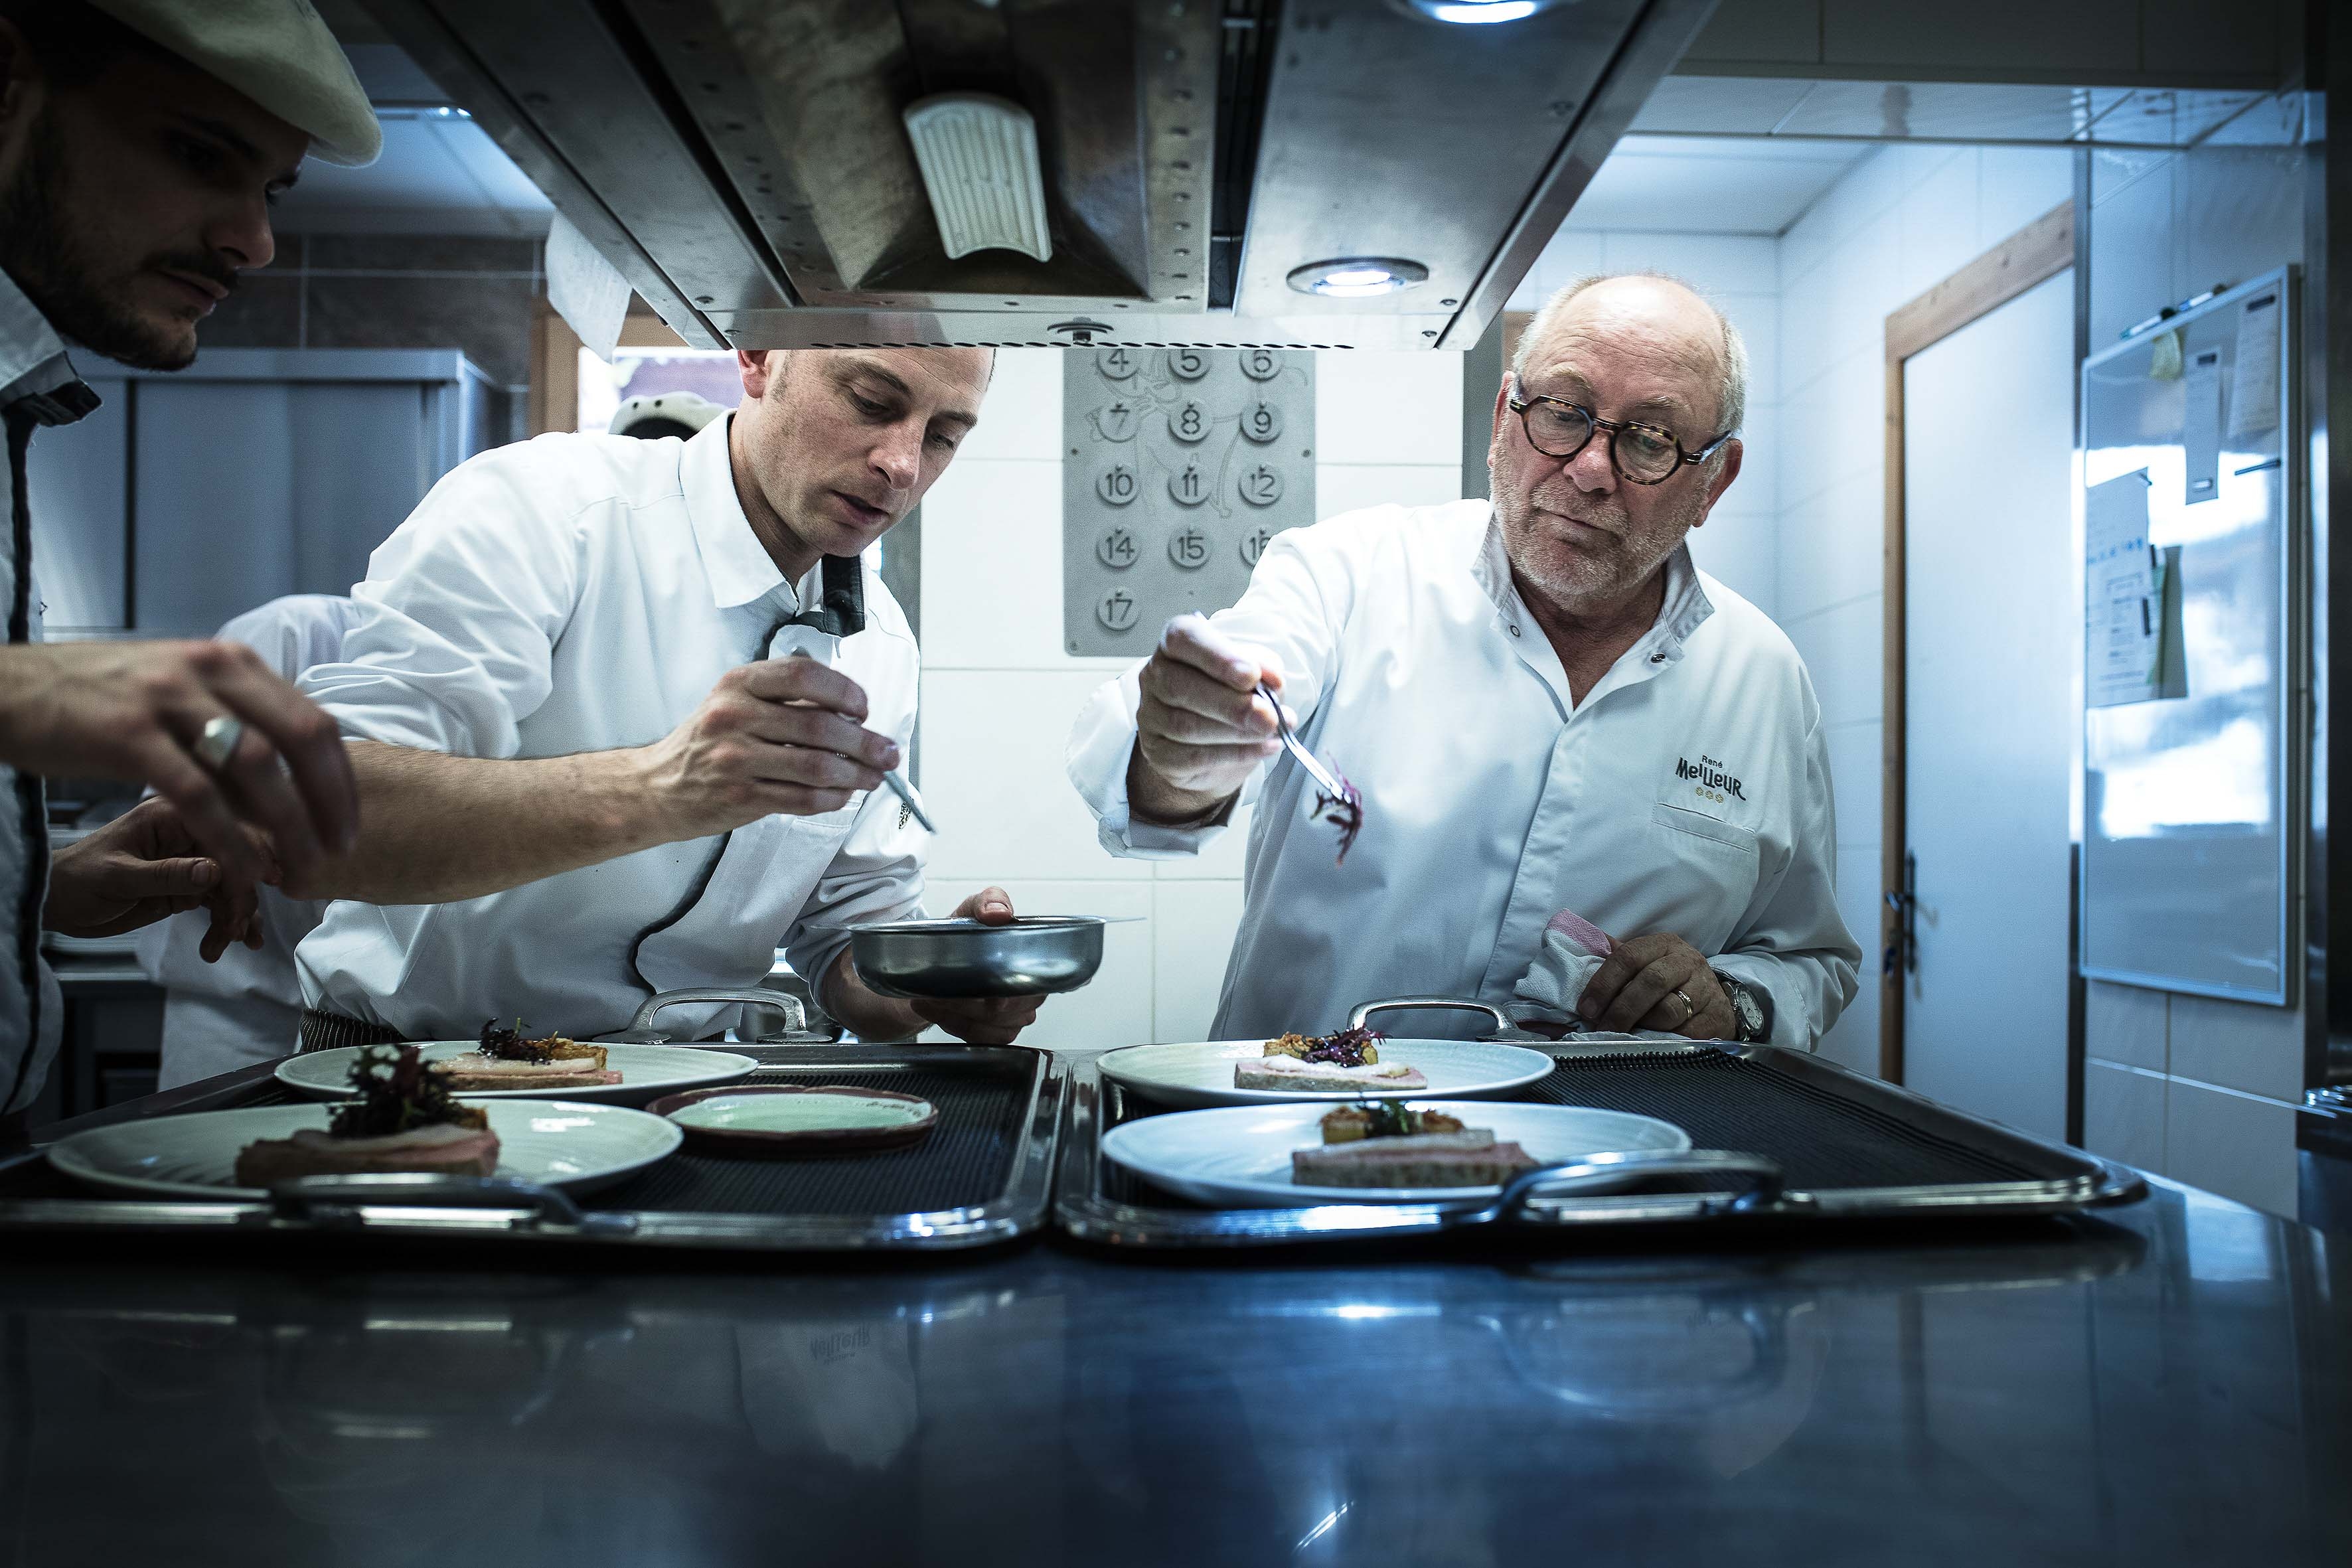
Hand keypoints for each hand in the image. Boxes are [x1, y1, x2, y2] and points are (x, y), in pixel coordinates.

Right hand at [0, 640, 355, 889]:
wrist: (13, 687)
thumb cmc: (105, 699)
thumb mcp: (184, 695)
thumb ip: (235, 729)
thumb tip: (292, 784)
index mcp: (233, 663)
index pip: (313, 720)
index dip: (341, 778)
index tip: (350, 823)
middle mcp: (211, 672)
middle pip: (302, 739)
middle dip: (330, 802)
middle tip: (340, 850)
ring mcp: (170, 700)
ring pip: (257, 768)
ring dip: (288, 825)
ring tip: (299, 868)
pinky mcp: (130, 735)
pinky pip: (198, 795)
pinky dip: (229, 836)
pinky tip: (243, 868)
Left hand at [42, 797, 272, 960]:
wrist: (55, 904)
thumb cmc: (76, 880)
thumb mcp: (118, 877)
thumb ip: (166, 874)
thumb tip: (216, 870)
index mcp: (170, 817)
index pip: (222, 830)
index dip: (248, 857)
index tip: (260, 887)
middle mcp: (188, 834)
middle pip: (238, 860)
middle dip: (242, 896)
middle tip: (235, 929)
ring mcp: (191, 861)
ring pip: (234, 886)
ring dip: (236, 916)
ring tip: (224, 944)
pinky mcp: (190, 886)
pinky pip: (220, 903)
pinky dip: (225, 924)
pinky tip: (222, 945)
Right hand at [639, 656, 900, 838]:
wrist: (658, 786)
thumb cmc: (707, 742)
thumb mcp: (734, 701)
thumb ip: (784, 699)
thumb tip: (850, 713)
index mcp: (738, 684)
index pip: (804, 675)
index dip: (844, 691)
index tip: (863, 708)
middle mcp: (734, 716)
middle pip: (820, 726)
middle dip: (865, 742)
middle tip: (887, 752)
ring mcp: (736, 758)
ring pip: (817, 766)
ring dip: (856, 774)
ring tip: (873, 776)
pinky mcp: (741, 796)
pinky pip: (803, 798)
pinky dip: (833, 798)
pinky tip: (843, 794)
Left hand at [906, 887, 1044, 1044]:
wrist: (935, 962)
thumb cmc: (963, 936)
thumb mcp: (972, 909)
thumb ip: (988, 901)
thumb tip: (999, 913)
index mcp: (1035, 962)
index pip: (1029, 985)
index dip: (1001, 990)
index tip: (974, 987)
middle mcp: (1030, 993)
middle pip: (1006, 1010)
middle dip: (968, 1002)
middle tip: (938, 990)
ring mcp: (1014, 1017)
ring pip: (991, 1025)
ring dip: (955, 1013)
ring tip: (930, 997)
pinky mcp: (996, 1033)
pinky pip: (981, 1038)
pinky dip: (953, 1024)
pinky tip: (934, 1009)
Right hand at [1129, 614, 1286, 820]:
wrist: (1216, 745)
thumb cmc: (1233, 695)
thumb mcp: (1254, 672)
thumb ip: (1262, 669)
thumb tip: (1271, 680)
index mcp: (1175, 644)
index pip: (1183, 638)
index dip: (1218, 657)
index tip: (1252, 676)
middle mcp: (1155, 676)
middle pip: (1180, 687)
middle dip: (1231, 704)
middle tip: (1269, 716)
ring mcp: (1151, 717)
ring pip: (1185, 726)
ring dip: (1236, 732)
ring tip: (1272, 732)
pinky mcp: (1158, 753)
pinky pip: (1191, 757)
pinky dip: (1233, 754)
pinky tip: (1262, 748)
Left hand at [1576, 932, 1736, 1037]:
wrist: (1715, 1000)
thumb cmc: (1670, 981)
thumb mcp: (1647, 963)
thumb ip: (1617, 961)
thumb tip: (1577, 951)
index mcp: (1663, 944)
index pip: (1629, 957)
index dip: (1604, 983)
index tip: (1586, 1007)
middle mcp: (1687, 962)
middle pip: (1650, 982)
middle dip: (1621, 1008)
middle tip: (1602, 1028)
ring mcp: (1705, 989)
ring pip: (1669, 1010)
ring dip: (1643, 1026)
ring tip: (1628, 1035)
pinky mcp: (1716, 1017)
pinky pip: (1686, 1033)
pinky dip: (1665, 1041)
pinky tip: (1653, 1044)